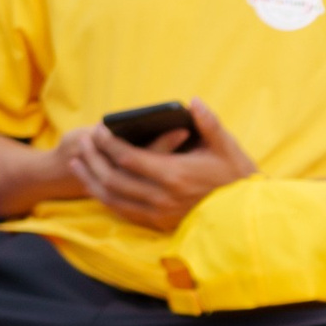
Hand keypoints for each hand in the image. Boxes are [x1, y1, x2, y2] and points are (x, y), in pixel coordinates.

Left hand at [64, 99, 258, 232]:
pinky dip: (105, 198)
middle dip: (93, 159)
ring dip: (91, 180)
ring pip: (112, 198)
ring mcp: (159, 213)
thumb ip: (209, 123)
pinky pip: (123, 212)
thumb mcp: (227, 148)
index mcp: (174, 175)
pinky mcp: (160, 224)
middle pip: (113, 178)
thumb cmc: (238, 179)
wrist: (248, 216)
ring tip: (77, 164)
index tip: (98, 130)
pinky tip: (96, 186)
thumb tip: (193, 102)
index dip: (107, 143)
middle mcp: (162, 197)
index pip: (127, 158)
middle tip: (83, 143)